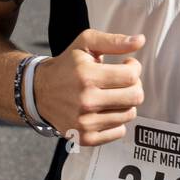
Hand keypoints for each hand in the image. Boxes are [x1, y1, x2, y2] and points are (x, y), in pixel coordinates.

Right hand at [32, 28, 145, 145]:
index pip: (131, 76)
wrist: (39, 92)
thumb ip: (114, 41)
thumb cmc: (67, 66)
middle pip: (135, 97)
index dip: (134, 68)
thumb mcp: (85, 44)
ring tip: (111, 95)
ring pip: (129, 114)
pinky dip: (116, 121)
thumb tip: (140, 40)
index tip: (126, 65)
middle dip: (134, 86)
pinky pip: (120, 132)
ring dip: (125, 103)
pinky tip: (104, 110)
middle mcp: (86, 101)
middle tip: (123, 81)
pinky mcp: (86, 138)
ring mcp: (85, 123)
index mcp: (87, 76)